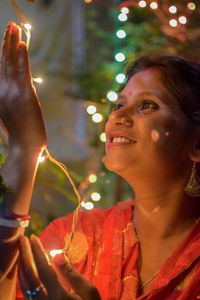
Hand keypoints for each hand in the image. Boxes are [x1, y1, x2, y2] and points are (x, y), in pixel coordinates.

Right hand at [0, 22, 45, 149]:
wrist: (23, 147)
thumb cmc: (19, 134)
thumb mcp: (9, 114)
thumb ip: (10, 99)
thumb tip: (17, 90)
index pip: (0, 68)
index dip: (3, 52)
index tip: (7, 40)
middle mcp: (1, 90)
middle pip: (3, 61)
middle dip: (6, 41)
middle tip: (10, 25)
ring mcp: (12, 92)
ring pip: (11, 62)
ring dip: (13, 43)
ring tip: (15, 27)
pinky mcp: (25, 95)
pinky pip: (22, 71)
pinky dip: (22, 57)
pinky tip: (22, 45)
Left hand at [18, 235, 101, 299]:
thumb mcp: (88, 290)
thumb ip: (71, 273)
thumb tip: (57, 255)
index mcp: (59, 295)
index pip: (44, 269)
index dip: (37, 252)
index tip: (34, 238)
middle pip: (29, 275)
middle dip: (25, 255)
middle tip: (23, 240)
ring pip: (24, 284)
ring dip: (22, 265)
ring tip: (23, 250)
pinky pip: (26, 292)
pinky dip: (24, 276)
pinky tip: (26, 267)